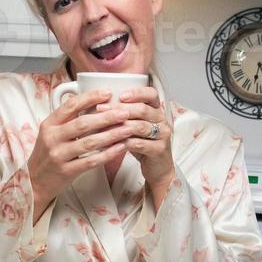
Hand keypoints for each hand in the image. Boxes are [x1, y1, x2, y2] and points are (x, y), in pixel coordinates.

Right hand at [28, 88, 132, 219]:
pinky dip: (107, 154)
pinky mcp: (66, 171)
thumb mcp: (50, 133)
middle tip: (124, 112)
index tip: (107, 93)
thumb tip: (91, 102)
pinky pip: (91, 161)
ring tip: (127, 129)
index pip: (70, 106)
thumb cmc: (47, 154)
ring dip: (111, 135)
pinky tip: (120, 148)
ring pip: (89, 142)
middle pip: (83, 123)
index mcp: (49, 124)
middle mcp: (52, 138)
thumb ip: (67, 120)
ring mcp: (58, 155)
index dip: (90, 98)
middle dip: (106, 117)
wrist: (34, 182)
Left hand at [110, 85, 175, 208]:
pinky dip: (124, 142)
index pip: (151, 94)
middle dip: (120, 108)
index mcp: (156, 110)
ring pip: (141, 126)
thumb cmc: (143, 145)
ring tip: (104, 126)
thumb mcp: (134, 127)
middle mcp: (162, 121)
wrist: (158, 169)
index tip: (120, 95)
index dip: (137, 92)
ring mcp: (162, 135)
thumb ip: (124, 116)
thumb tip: (99, 106)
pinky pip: (140, 144)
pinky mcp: (159, 150)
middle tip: (102, 109)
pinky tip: (112, 142)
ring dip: (120, 125)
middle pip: (143, 109)